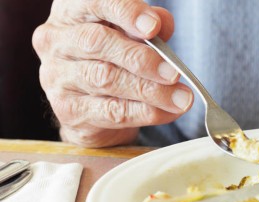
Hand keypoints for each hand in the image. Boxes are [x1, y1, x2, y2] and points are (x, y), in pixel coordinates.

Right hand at [32, 0, 192, 146]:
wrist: (91, 107)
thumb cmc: (113, 61)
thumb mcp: (130, 37)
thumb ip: (147, 29)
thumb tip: (163, 24)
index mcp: (72, 13)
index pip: (94, 3)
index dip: (126, 13)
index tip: (154, 28)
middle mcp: (56, 41)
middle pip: (98, 43)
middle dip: (142, 58)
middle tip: (174, 73)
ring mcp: (56, 77)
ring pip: (105, 79)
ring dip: (149, 90)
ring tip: (180, 98)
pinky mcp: (67, 110)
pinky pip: (110, 111)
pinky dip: (144, 112)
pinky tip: (167, 112)